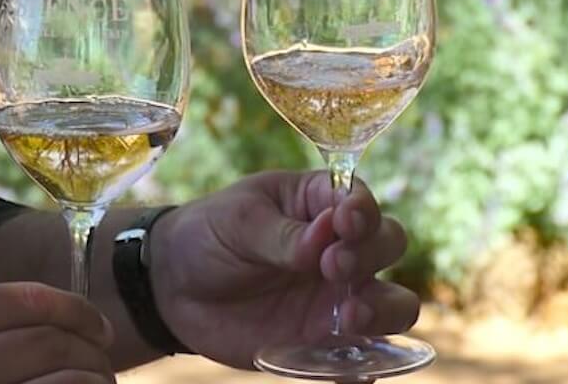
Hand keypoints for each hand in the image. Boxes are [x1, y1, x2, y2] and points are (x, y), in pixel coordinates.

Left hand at [148, 170, 418, 368]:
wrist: (174, 288)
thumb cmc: (210, 235)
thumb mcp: (238, 221)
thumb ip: (281, 233)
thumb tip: (322, 237)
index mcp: (321, 204)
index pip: (360, 202)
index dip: (362, 212)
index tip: (345, 222)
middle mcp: (342, 248)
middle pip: (388, 246)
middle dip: (369, 255)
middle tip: (331, 266)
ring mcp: (337, 296)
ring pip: (393, 303)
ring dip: (384, 310)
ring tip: (350, 317)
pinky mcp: (325, 340)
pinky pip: (360, 358)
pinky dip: (366, 369)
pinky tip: (356, 375)